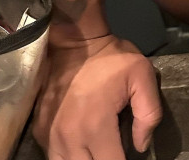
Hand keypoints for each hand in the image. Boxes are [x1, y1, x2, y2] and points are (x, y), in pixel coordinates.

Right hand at [33, 33, 161, 158]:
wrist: (75, 41)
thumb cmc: (110, 58)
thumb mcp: (141, 75)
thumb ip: (149, 113)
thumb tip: (141, 146)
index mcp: (96, 127)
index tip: (128, 154)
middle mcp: (69, 139)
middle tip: (112, 151)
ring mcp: (50, 136)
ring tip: (95, 152)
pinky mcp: (39, 131)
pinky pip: (52, 156)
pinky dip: (66, 157)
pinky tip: (79, 149)